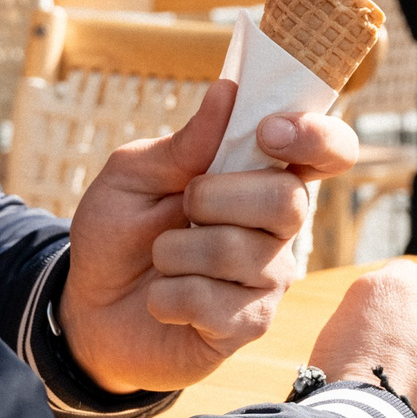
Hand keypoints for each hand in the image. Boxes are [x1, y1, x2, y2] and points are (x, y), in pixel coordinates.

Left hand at [61, 79, 357, 394]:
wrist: (87, 308)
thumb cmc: (117, 233)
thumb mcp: (132, 177)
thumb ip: (182, 145)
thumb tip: (227, 92)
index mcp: (260, 176)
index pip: (330, 151)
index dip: (317, 136)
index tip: (269, 131)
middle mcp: (278, 226)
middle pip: (288, 201)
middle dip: (215, 198)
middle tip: (181, 207)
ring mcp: (269, 278)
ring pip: (239, 252)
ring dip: (175, 252)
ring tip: (160, 260)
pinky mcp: (249, 325)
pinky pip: (213, 303)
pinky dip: (167, 298)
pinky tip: (162, 301)